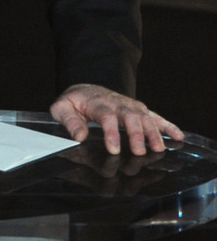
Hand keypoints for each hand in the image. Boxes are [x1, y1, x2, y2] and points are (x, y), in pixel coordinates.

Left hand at [50, 83, 184, 155]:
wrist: (85, 89)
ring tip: (159, 149)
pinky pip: (155, 116)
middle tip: (139, 151)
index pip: (106, 116)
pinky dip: (167, 125)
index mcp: (97, 102)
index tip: (114, 149)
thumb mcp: (62, 108)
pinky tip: (178, 136)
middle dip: (136, 133)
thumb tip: (79, 136)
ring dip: (153, 132)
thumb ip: (69, 121)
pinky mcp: (138, 110)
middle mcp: (116, 103)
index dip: (111, 132)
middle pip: (129, 116)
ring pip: (144, 116)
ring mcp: (129, 105)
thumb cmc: (74, 102)